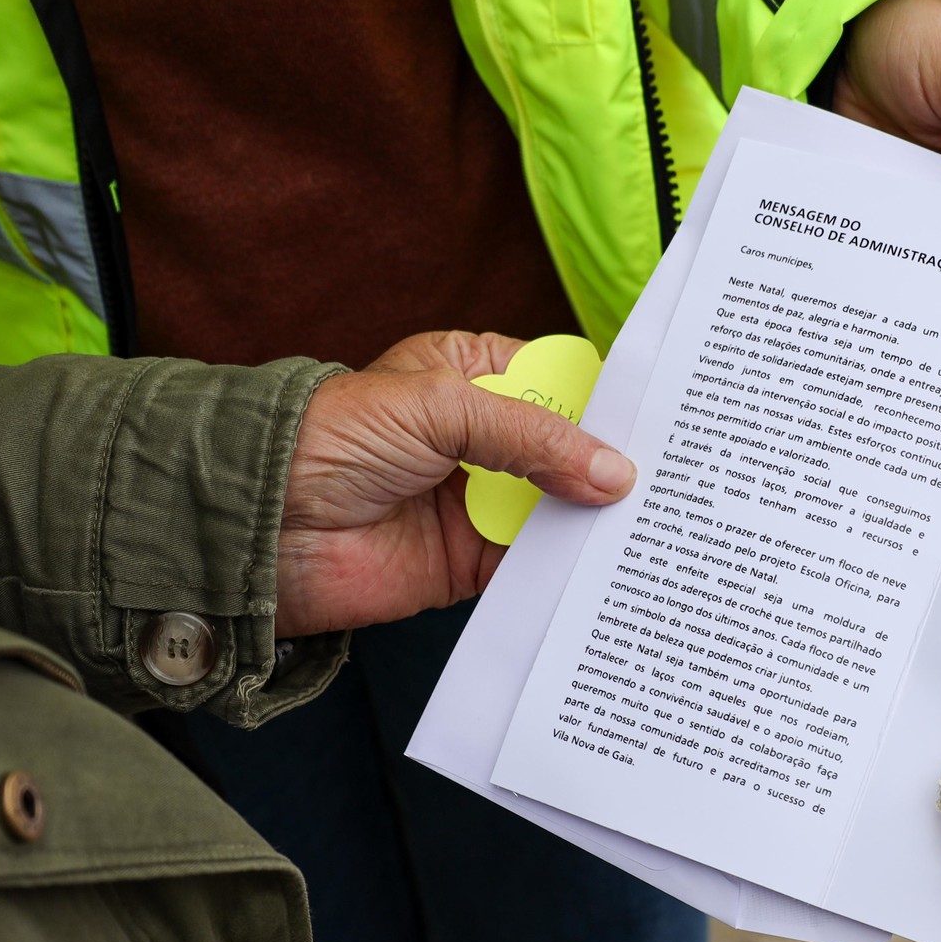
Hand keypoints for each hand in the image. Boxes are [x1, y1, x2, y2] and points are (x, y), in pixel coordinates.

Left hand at [273, 331, 634, 636]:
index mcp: (473, 374)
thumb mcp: (443, 408)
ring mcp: (480, 501)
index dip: (608, 402)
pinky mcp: (472, 561)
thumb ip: (533, 438)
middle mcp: (482, 437)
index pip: (561, 381)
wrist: (261, 524)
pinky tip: (610, 567)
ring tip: (659, 525)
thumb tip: (614, 472)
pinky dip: (568, 567)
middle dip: (613, 466)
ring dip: (597, 519)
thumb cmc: (332, 438)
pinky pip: (534, 564)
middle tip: (679, 479)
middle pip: (570, 451)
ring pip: (560, 509)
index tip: (665, 420)